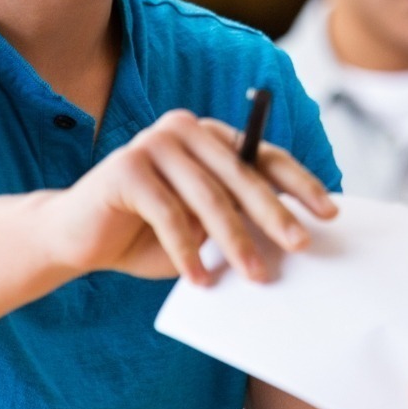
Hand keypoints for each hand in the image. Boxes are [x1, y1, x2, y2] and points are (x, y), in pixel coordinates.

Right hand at [44, 109, 336, 284]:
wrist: (78, 237)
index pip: (264, 155)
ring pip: (208, 197)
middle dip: (275, 214)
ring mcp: (153, 143)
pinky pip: (168, 214)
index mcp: (210, 136)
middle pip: (242, 174)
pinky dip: (186, 250)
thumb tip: (294, 236)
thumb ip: (238, 221)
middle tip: (301, 245)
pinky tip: (200, 279)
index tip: (328, 212)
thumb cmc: (149, 234)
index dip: (300, 184)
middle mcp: (185, 129)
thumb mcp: (203, 227)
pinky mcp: (126, 167)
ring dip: (235, 241)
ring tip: (255, 276)